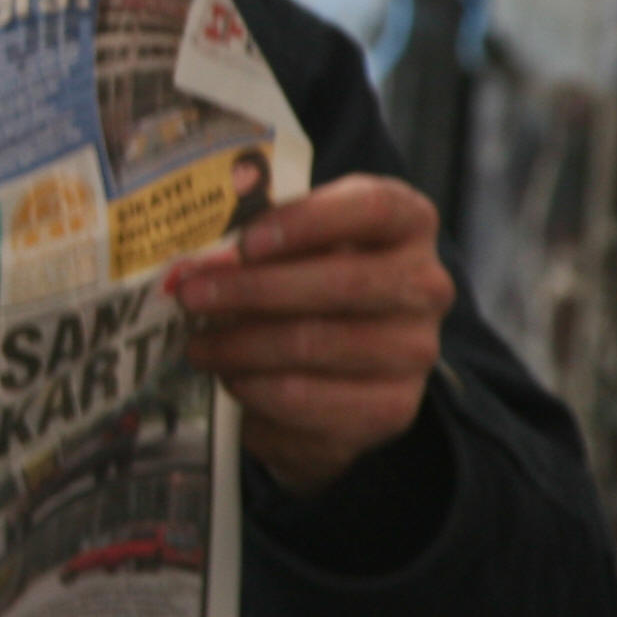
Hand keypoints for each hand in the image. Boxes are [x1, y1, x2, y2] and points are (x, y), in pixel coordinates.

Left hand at [166, 176, 453, 496]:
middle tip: (190, 295)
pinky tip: (231, 378)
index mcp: (408, 222)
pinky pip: (308, 399)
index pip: (374, 208)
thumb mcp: (293, 244)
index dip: (308, 221)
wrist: (340, 364)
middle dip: (252, 289)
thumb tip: (201, 259)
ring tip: (199, 346)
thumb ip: (259, 239)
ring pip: (314, 343)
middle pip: (342, 282)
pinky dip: (256, 389)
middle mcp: (426, 285)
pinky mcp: (393, 408)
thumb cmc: (309, 279)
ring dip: (240, 345)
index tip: (246, 241)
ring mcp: (415, 351)